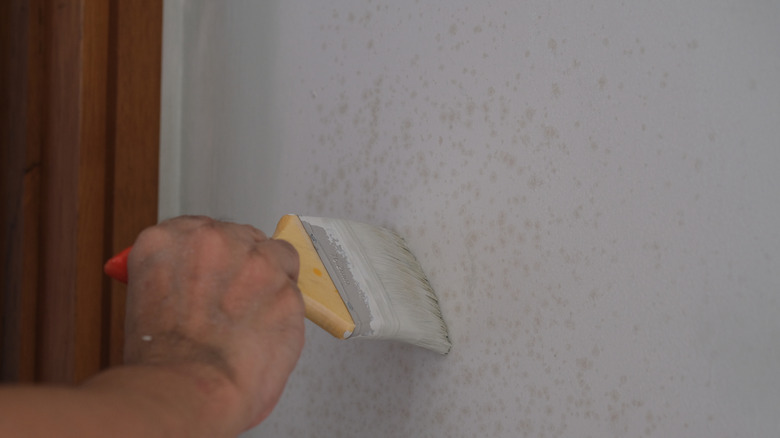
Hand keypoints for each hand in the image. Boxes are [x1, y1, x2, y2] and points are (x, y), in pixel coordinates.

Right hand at [124, 216, 304, 428]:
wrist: (188, 387)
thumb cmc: (161, 361)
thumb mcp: (144, 303)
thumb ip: (176, 279)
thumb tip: (195, 284)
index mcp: (166, 241)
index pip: (200, 230)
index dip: (212, 256)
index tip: (214, 271)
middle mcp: (212, 240)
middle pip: (242, 237)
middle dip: (244, 266)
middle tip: (236, 301)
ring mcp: (255, 260)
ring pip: (277, 255)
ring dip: (272, 280)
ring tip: (254, 318)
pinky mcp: (287, 286)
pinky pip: (294, 292)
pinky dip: (285, 311)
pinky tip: (265, 334)